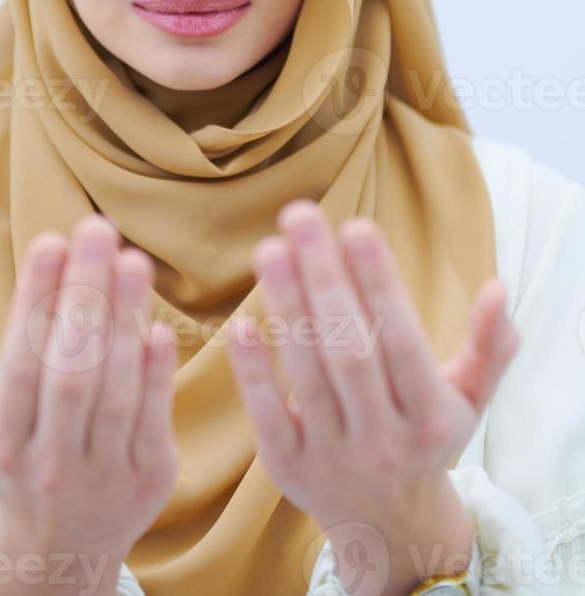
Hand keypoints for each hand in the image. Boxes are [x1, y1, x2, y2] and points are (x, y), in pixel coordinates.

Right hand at [0, 214, 177, 561]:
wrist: (62, 551)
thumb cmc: (16, 464)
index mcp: (3, 444)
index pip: (21, 361)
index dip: (37, 300)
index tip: (49, 240)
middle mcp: (51, 463)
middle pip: (72, 370)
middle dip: (86, 295)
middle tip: (98, 229)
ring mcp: (103, 473)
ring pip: (116, 390)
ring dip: (126, 321)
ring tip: (133, 261)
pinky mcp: (150, 477)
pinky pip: (154, 418)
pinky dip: (156, 371)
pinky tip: (156, 325)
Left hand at [225, 201, 518, 590]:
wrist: (389, 525)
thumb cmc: (427, 438)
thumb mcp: (469, 398)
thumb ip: (489, 345)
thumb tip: (496, 289)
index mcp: (430, 417)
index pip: (403, 342)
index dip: (379, 284)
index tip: (356, 227)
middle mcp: (383, 439)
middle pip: (351, 350)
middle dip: (325, 278)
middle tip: (300, 214)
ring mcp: (333, 455)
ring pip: (308, 374)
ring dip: (287, 306)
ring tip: (270, 248)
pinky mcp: (288, 466)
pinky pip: (266, 415)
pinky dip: (254, 370)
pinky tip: (243, 322)